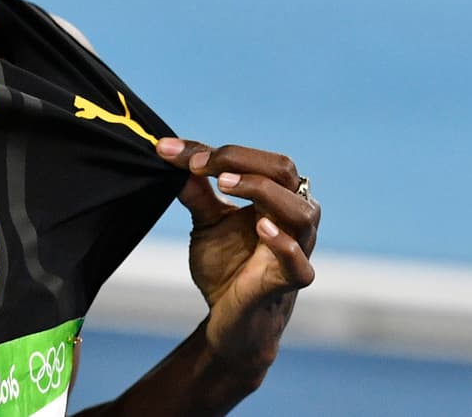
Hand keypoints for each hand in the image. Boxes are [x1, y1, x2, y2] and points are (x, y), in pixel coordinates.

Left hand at [156, 138, 319, 377]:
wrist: (228, 319)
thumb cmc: (227, 266)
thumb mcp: (206, 223)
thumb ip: (196, 192)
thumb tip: (169, 154)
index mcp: (276, 197)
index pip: (257, 160)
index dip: (219, 152)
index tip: (173, 152)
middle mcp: (293, 216)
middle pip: (284, 171)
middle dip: (240, 161)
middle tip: (199, 165)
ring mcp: (298, 248)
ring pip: (301, 210)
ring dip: (262, 190)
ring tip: (226, 185)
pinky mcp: (291, 281)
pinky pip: (299, 262)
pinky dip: (283, 243)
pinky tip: (261, 227)